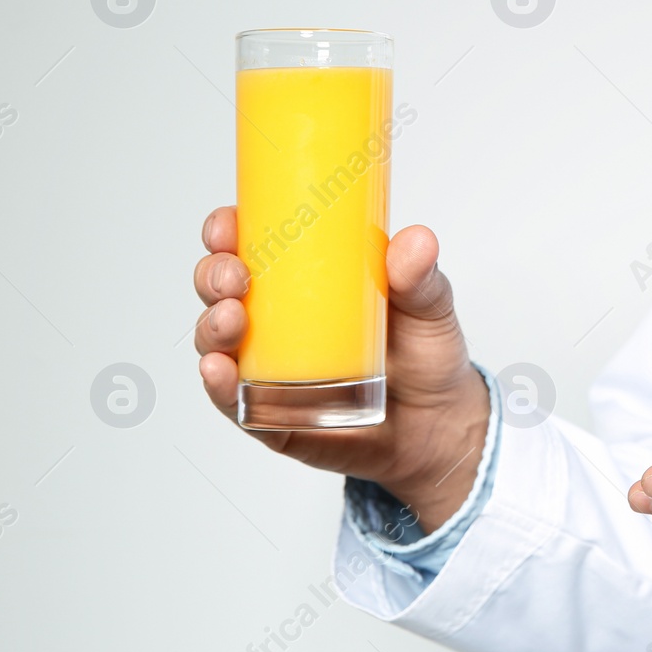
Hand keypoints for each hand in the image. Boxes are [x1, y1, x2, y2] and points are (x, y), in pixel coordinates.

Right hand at [193, 206, 490, 531]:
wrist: (439, 425)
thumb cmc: (425, 355)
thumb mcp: (429, 307)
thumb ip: (421, 277)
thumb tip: (417, 242)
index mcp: (305, 278)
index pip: (250, 242)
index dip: (226, 229)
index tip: (228, 226)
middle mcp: (276, 319)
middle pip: (220, 288)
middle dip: (213, 276)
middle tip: (235, 278)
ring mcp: (268, 367)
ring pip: (217, 341)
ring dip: (212, 327)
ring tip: (232, 320)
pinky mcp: (271, 415)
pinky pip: (233, 401)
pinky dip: (219, 385)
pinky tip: (218, 370)